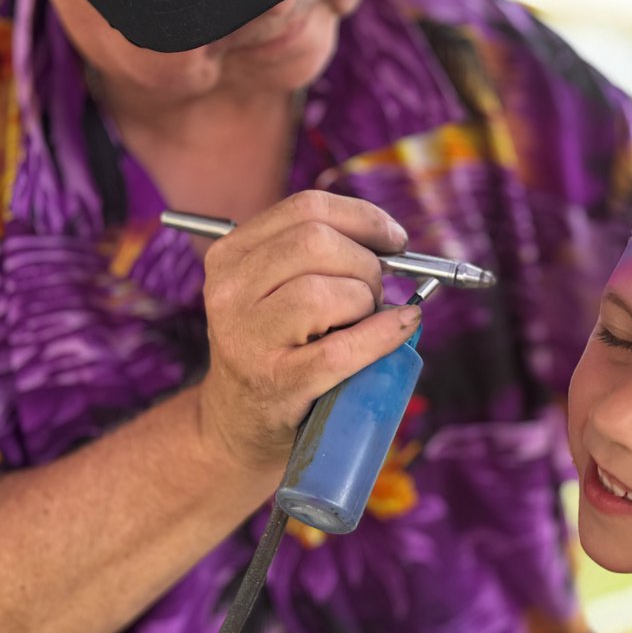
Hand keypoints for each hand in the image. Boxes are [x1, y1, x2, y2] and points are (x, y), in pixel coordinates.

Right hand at [196, 191, 420, 472]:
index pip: (307, 209)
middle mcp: (231, 292)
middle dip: (365, 263)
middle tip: (375, 291)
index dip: (364, 218)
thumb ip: (318, 255)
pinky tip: (400, 328)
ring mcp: (249, 339)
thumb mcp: (273, 289)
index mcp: (231, 256)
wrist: (239, 424)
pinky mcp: (278, 382)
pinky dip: (383, 336)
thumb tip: (393, 243)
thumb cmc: (275, 346)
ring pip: (329, 292)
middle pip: (318, 243)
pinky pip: (343, 350)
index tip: (394, 239)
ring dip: (366, 304)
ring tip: (360, 322)